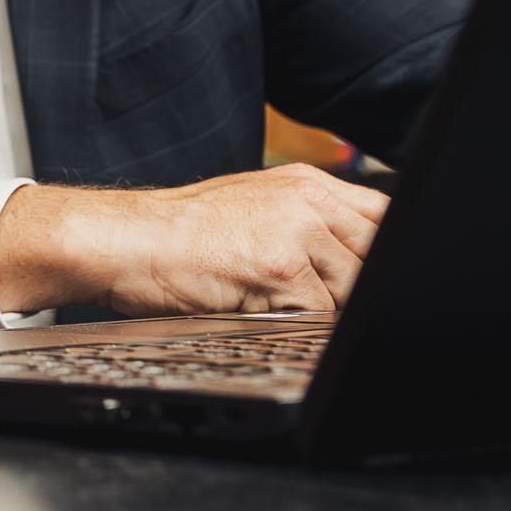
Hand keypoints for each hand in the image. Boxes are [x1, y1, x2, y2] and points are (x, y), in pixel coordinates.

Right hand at [0, 166, 388, 317]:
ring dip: (322, 312)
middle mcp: (309, 200)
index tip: (380, 280)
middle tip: (311, 303)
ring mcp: (299, 231)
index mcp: (306, 183)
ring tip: (274, 305)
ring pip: (354, 292)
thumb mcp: (251, 209)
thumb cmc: (177, 233)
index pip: (383, 217)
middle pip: (377, 258)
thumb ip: (306, 224)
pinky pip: (318, 317)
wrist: (125, 240)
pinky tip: (257, 312)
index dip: (386, 255)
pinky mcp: (282, 266)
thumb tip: (352, 261)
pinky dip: (293, 326)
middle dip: (356, 291)